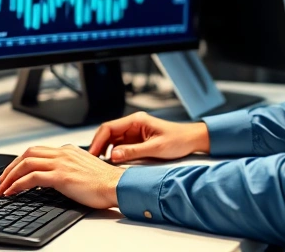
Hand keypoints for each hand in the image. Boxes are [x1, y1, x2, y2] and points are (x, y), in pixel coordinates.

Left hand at [0, 145, 124, 208]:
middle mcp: (63, 153)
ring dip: (10, 176)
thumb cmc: (105, 183)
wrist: (117, 186)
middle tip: (2, 180)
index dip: (21, 161)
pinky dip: (17, 184)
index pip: (38, 151)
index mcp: (68, 150)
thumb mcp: (84, 170)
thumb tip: (55, 178)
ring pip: (26, 163)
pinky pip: (31, 177)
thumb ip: (69, 168)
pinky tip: (12, 192)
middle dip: (11, 167)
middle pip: (28, 153)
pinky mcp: (61, 176)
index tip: (13, 173)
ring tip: (3, 188)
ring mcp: (61, 163)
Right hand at [87, 111, 208, 163]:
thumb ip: (134, 152)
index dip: (98, 141)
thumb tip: (114, 156)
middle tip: (92, 161)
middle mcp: (133, 124)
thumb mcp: (155, 148)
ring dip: (106, 150)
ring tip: (100, 164)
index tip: (92, 153)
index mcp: (136, 121)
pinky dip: (114, 153)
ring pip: (113, 140)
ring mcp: (135, 132)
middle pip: (108, 134)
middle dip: (99, 146)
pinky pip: (121, 146)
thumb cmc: (178, 140)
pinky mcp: (137, 140)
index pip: (109, 128)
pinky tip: (112, 162)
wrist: (192, 140)